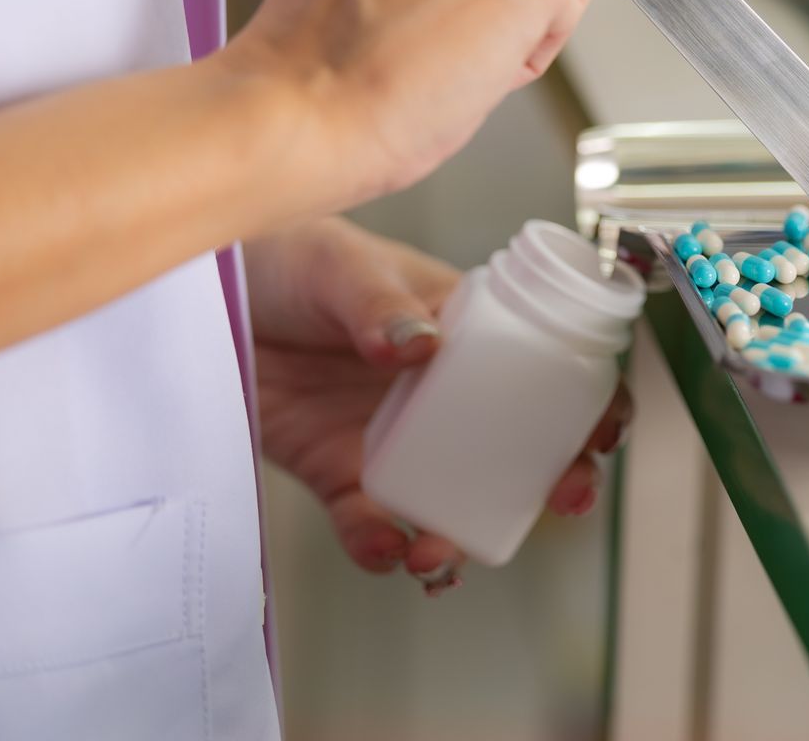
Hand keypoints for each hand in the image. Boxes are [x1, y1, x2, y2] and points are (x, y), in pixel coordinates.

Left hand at [246, 216, 631, 593]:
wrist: (203, 293)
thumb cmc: (286, 255)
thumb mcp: (342, 266)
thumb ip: (381, 305)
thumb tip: (419, 344)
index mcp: (463, 330)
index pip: (545, 367)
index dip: (588, 403)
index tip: (605, 431)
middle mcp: (438, 392)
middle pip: (517, 448)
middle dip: (549, 483)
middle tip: (562, 499)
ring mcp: (392, 437)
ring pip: (452, 500)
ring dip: (461, 535)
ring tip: (443, 553)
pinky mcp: (337, 472)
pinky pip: (370, 524)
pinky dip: (382, 547)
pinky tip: (385, 550)